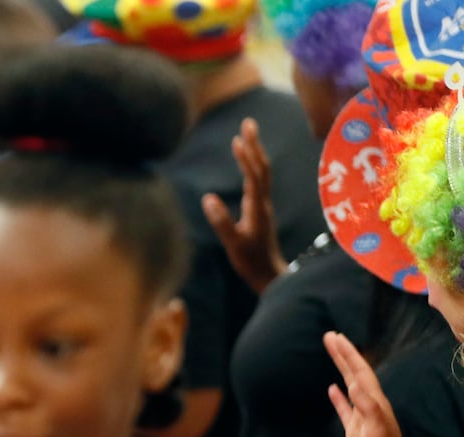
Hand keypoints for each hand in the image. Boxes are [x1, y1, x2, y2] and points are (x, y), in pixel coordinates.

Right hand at [202, 118, 286, 294]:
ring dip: (255, 152)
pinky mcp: (259, 209)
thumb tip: (208, 198)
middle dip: (255, 145)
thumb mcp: (233, 243)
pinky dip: (252, 166)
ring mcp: (262, 205)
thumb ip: (222, 222)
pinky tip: (245, 161)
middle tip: (248, 123)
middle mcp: (263, 202)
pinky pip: (258, 181)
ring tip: (245, 134)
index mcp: (257, 208)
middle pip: (262, 167)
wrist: (268, 274)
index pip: (253, 176)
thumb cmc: (250, 261)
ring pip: (262, 172)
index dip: (246, 158)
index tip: (238, 139)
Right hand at [324, 331, 421, 436]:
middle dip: (342, 354)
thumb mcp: (377, 429)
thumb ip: (366, 407)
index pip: (359, 371)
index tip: (335, 338)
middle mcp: (369, 404)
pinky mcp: (354, 429)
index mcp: (375, 401)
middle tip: (329, 336)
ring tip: (332, 353)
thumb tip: (353, 384)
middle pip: (353, 372)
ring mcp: (361, 416)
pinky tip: (331, 389)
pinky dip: (337, 397)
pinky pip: (343, 408)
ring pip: (348, 385)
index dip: (348, 354)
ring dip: (340, 368)